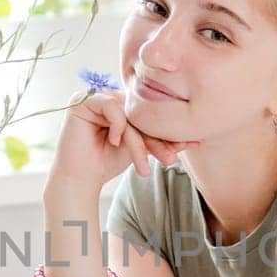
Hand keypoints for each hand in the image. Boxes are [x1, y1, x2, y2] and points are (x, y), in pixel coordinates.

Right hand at [47, 88, 199, 189]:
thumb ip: (160, 139)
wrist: (82, 180)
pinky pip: (110, 106)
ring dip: (139, 141)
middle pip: (141, 112)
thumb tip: (195, 139)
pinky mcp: (81, 101)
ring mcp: (95, 96)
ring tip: (143, 167)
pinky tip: (115, 143)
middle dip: (158, 138)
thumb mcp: (141, 148)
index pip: (150, 112)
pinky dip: (118, 126)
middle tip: (169, 160)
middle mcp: (110, 96)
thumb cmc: (107, 163)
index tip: (186, 147)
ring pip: (128, 113)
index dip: (167, 131)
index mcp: (123, 103)